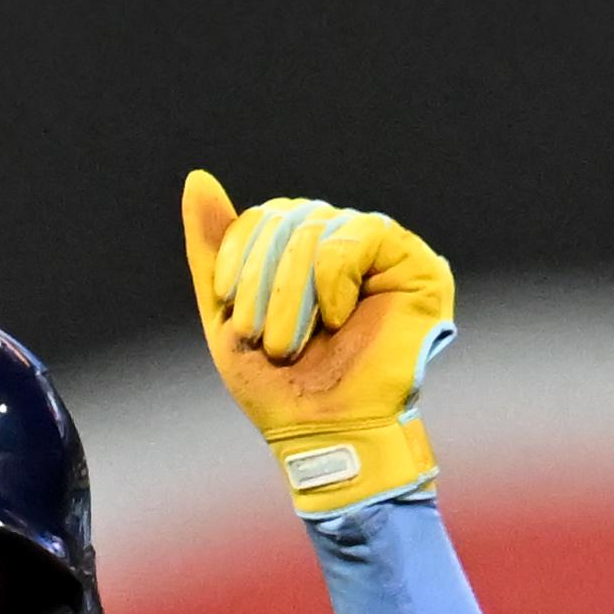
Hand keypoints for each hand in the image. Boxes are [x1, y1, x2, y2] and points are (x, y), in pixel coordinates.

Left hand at [180, 170, 454, 513]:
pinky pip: (357, 235)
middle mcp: (345, 243)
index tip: (232, 314)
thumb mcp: (226, 315)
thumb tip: (197, 179)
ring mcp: (383, 252)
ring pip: (317, 227)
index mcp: (304, 253)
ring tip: (293, 343)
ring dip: (292, 294)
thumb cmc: (278, 387)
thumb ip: (213, 248)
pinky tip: (339, 318)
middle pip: (288, 217)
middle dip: (264, 284)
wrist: (322, 434)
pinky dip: (333, 279)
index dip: (239, 256)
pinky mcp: (416, 265)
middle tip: (268, 341)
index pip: (264, 217)